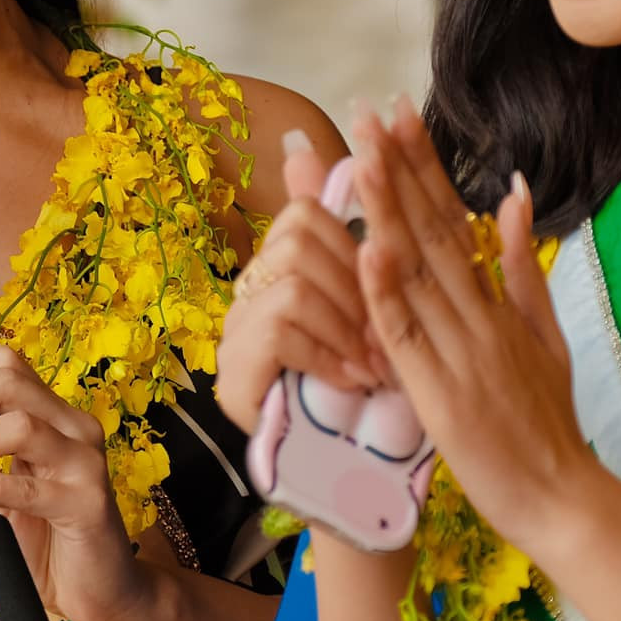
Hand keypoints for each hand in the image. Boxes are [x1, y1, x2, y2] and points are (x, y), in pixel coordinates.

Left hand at [0, 347, 144, 620]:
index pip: (6, 367)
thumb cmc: (47, 539)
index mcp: (54, 416)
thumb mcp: (0, 489)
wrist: (99, 592)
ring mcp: (85, 463)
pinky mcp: (88, 504)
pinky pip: (28, 486)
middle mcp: (74, 427)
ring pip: (20, 426)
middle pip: (10, 381)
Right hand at [215, 128, 383, 435]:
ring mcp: (236, 332)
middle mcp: (250, 291)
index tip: (385, 279)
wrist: (354, 475)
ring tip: (375, 362)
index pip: (306, 214)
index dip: (353, 241)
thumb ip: (356, 231)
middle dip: (353, 288)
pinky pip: (278, 331)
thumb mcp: (379, 304)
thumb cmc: (375, 384)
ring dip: (344, 325)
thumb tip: (311, 145)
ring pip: (291, 285)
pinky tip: (352, 378)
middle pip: (296, 242)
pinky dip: (326, 353)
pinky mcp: (232, 375)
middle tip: (388, 334)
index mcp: (283, 267)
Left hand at [353, 96, 591, 552]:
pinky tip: (370, 253)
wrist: (563, 499)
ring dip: (388, 212)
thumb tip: (515, 193)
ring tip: (362, 157)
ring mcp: (461, 351)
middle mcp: (480, 314)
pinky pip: (409, 337)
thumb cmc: (546, 420)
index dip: (424, 164)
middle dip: (398, 167)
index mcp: (498, 299)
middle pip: (433, 229)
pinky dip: (389, 294)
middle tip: (368, 110)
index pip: (454, 216)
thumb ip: (523, 266)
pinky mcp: (441, 393)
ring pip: (418, 271)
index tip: (397, 112)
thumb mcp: (545, 334)